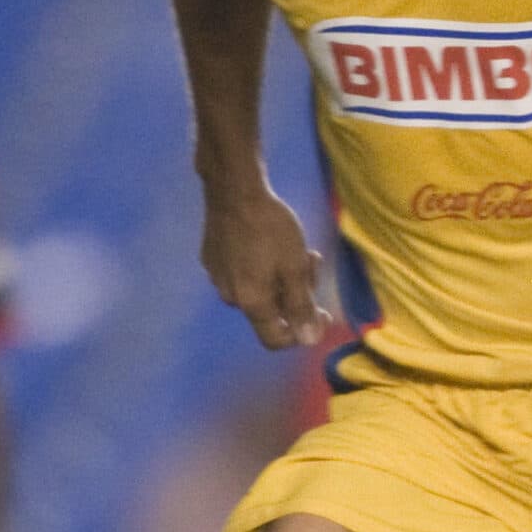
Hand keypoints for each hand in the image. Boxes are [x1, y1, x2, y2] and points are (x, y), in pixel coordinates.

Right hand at [201, 184, 330, 350]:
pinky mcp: (211, 259)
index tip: (319, 312)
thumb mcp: (295, 267)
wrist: (233, 190)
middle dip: (294, 294)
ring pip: (257, 290)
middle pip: (269, 311)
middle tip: (311, 263)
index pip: (274, 340)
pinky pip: (241, 274)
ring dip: (279, 277)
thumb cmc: (270, 228)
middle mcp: (230, 297)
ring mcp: (217, 277)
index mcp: (251, 302)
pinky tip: (267, 241)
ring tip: (294, 248)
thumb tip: (308, 342)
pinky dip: (259, 266)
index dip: (300, 334)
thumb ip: (301, 306)